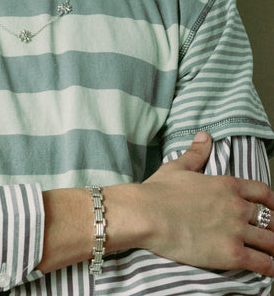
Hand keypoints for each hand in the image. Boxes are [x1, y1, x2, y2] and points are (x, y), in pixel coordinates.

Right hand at [113, 133, 273, 275]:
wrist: (146, 214)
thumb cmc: (158, 191)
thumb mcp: (177, 167)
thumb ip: (196, 153)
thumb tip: (204, 136)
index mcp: (227, 185)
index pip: (263, 192)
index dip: (273, 202)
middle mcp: (237, 206)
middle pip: (270, 219)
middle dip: (273, 227)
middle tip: (271, 234)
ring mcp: (236, 230)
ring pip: (271, 242)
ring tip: (273, 254)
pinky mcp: (231, 254)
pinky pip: (263, 264)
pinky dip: (270, 268)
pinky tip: (270, 270)